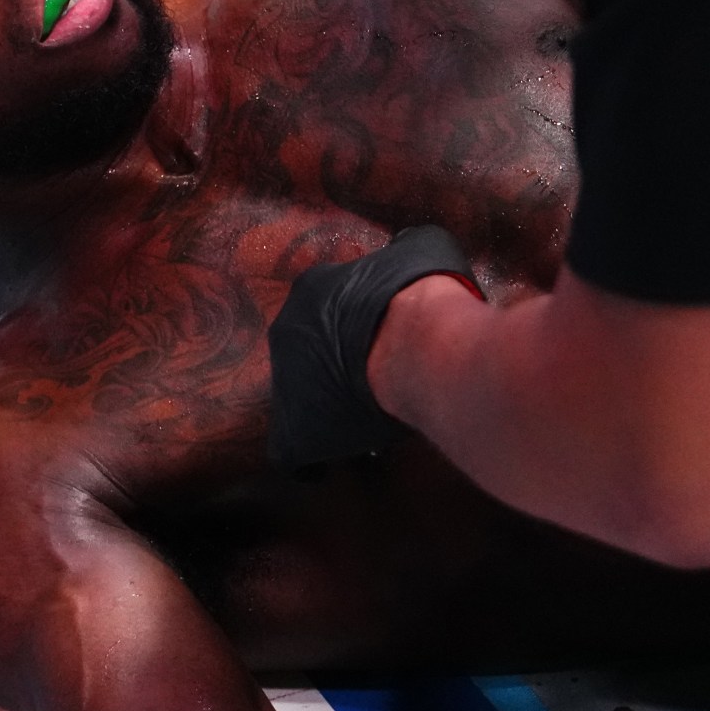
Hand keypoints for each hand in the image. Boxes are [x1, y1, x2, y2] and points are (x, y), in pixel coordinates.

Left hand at [266, 227, 484, 470]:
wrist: (419, 343)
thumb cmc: (423, 294)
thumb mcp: (422, 247)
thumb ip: (409, 248)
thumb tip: (414, 245)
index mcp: (311, 290)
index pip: (323, 312)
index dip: (350, 333)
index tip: (375, 347)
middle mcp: (287, 333)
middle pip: (305, 357)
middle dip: (335, 372)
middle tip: (372, 386)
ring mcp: (287, 382)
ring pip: (300, 401)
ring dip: (327, 411)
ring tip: (361, 424)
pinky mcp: (298, 429)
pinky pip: (292, 450)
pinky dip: (310, 459)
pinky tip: (330, 465)